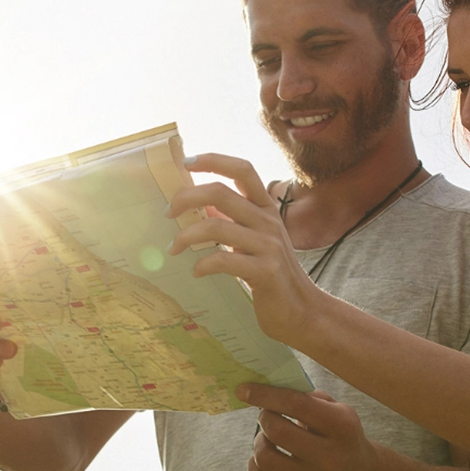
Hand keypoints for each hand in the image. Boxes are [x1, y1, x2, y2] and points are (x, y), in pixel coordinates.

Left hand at [166, 154, 318, 344]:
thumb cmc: (272, 274)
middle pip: (220, 193)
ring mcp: (268, 246)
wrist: (301, 310)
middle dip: (186, 198)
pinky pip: (222, 260)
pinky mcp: (265, 271)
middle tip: (168, 212)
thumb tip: (201, 205)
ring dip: (186, 236)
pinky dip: (202, 264)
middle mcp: (269, 221)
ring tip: (174, 248)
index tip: (186, 162)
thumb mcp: (255, 239)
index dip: (214, 160)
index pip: (243, 170)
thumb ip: (233, 220)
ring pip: (215, 226)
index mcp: (266, 208)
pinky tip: (196, 271)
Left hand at [236, 383, 378, 470]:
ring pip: (264, 458)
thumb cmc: (342, 435)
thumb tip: (266, 390)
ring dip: (259, 441)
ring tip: (268, 438)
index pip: (296, 404)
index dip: (266, 394)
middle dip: (264, 418)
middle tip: (268, 415)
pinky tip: (267, 457)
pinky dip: (255, 465)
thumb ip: (307, 396)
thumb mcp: (337, 409)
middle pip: (277, 432)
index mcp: (342, 427)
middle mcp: (330, 459)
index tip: (244, 389)